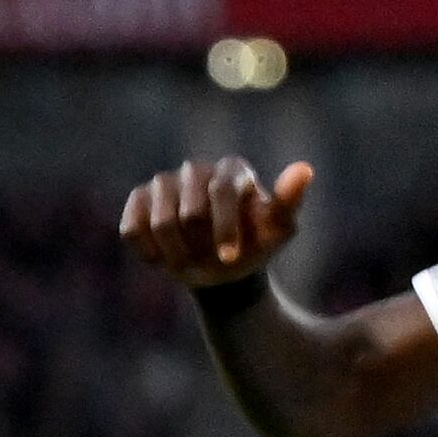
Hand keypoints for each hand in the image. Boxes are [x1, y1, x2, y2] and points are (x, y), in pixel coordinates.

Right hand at [116, 156, 318, 289]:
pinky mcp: (139, 199)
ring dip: (179, 255)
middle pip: (188, 214)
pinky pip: (133, 230)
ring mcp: (164, 182)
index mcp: (233, 171)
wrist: (224, 267)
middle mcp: (195, 170)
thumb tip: (304, 169)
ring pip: (160, 224)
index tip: (231, 259)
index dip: (225, 228)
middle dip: (203, 248)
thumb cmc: (255, 245)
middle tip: (216, 263)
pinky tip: (167, 256)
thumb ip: (289, 202)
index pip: (223, 191)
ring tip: (193, 262)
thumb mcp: (278, 231)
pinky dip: (151, 253)